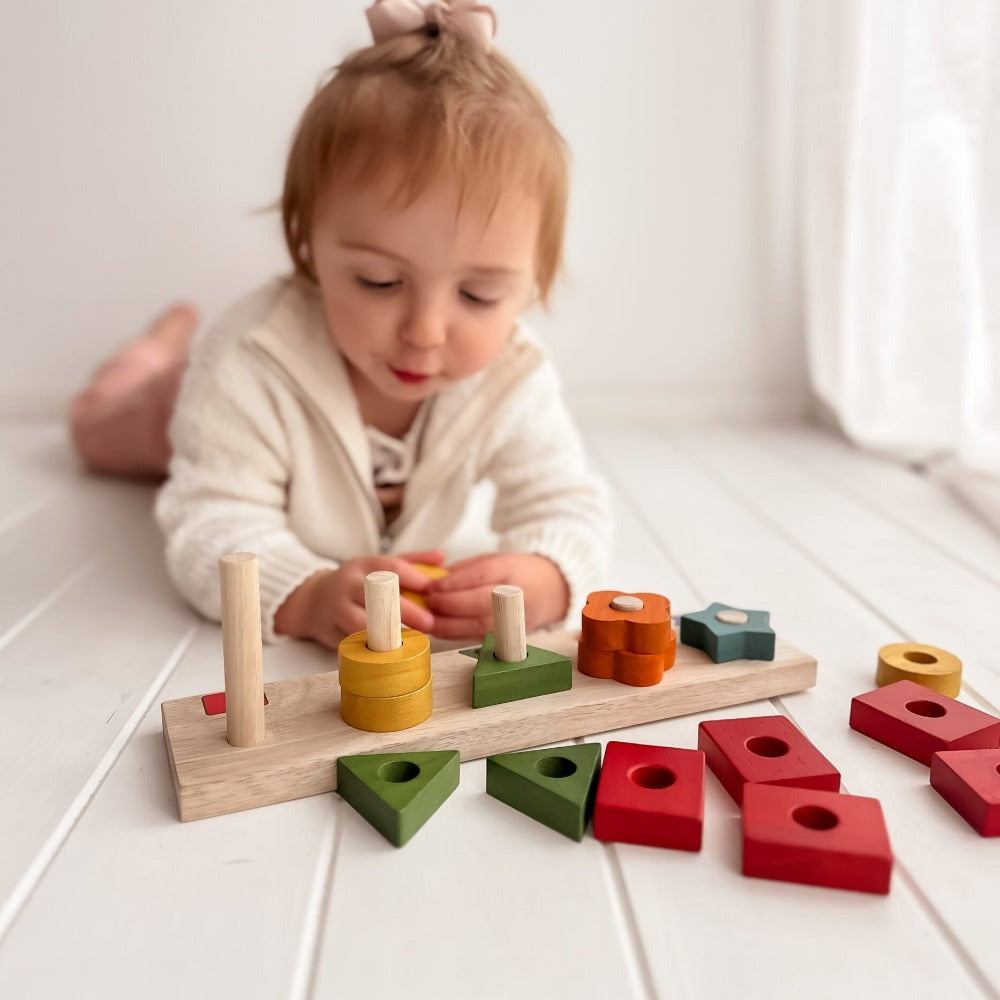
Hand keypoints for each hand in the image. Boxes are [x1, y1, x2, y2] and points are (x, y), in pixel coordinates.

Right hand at [274, 550, 442, 649]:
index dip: (415, 579)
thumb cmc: (356, 583)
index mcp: (363, 565)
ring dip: (388, 635)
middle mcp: (348, 585)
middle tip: (429, 622)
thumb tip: (442, 557)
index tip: (435, 592)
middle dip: (406, 612)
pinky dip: (372, 651)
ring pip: (362, 625)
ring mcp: (336, 610)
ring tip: (409, 641)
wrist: (312, 600)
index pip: (391, 568)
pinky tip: (390, 655)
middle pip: (377, 597)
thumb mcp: (379, 566)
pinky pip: (353, 644)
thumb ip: (412, 561)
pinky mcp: (330, 634)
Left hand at [424, 552, 568, 640]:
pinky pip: (480, 637)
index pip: (480, 576)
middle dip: (450, 605)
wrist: (552, 589)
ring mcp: (515, 617)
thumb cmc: (517, 571)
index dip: (453, 583)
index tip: (431, 587)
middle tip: (429, 602)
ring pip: (479, 626)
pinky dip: (458, 635)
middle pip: (480, 603)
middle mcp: (515, 594)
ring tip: (429, 620)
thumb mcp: (493, 559)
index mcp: (510, 569)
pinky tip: (441, 630)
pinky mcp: (511, 634)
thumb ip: (464, 570)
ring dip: (450, 626)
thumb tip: (432, 582)